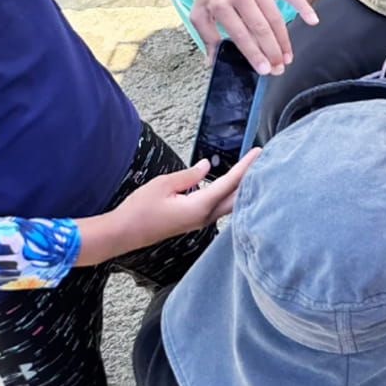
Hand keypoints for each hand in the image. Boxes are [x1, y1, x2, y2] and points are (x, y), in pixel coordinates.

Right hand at [78, 150, 257, 265]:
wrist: (123, 233)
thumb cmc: (139, 210)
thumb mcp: (162, 185)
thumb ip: (188, 175)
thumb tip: (206, 166)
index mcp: (199, 207)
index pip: (230, 183)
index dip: (246, 166)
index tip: (258, 152)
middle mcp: (205, 217)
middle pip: (238, 196)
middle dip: (251, 177)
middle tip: (262, 159)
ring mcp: (201, 221)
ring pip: (231, 204)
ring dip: (242, 187)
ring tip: (252, 169)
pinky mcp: (195, 221)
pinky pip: (220, 207)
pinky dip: (231, 195)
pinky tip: (234, 185)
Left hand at [191, 0, 315, 73]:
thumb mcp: (198, 12)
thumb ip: (206, 36)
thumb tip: (213, 61)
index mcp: (221, 5)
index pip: (241, 35)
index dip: (254, 53)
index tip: (264, 70)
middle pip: (261, 28)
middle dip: (272, 51)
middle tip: (279, 69)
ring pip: (275, 17)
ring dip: (284, 39)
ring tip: (288, 58)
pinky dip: (303, 6)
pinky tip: (313, 21)